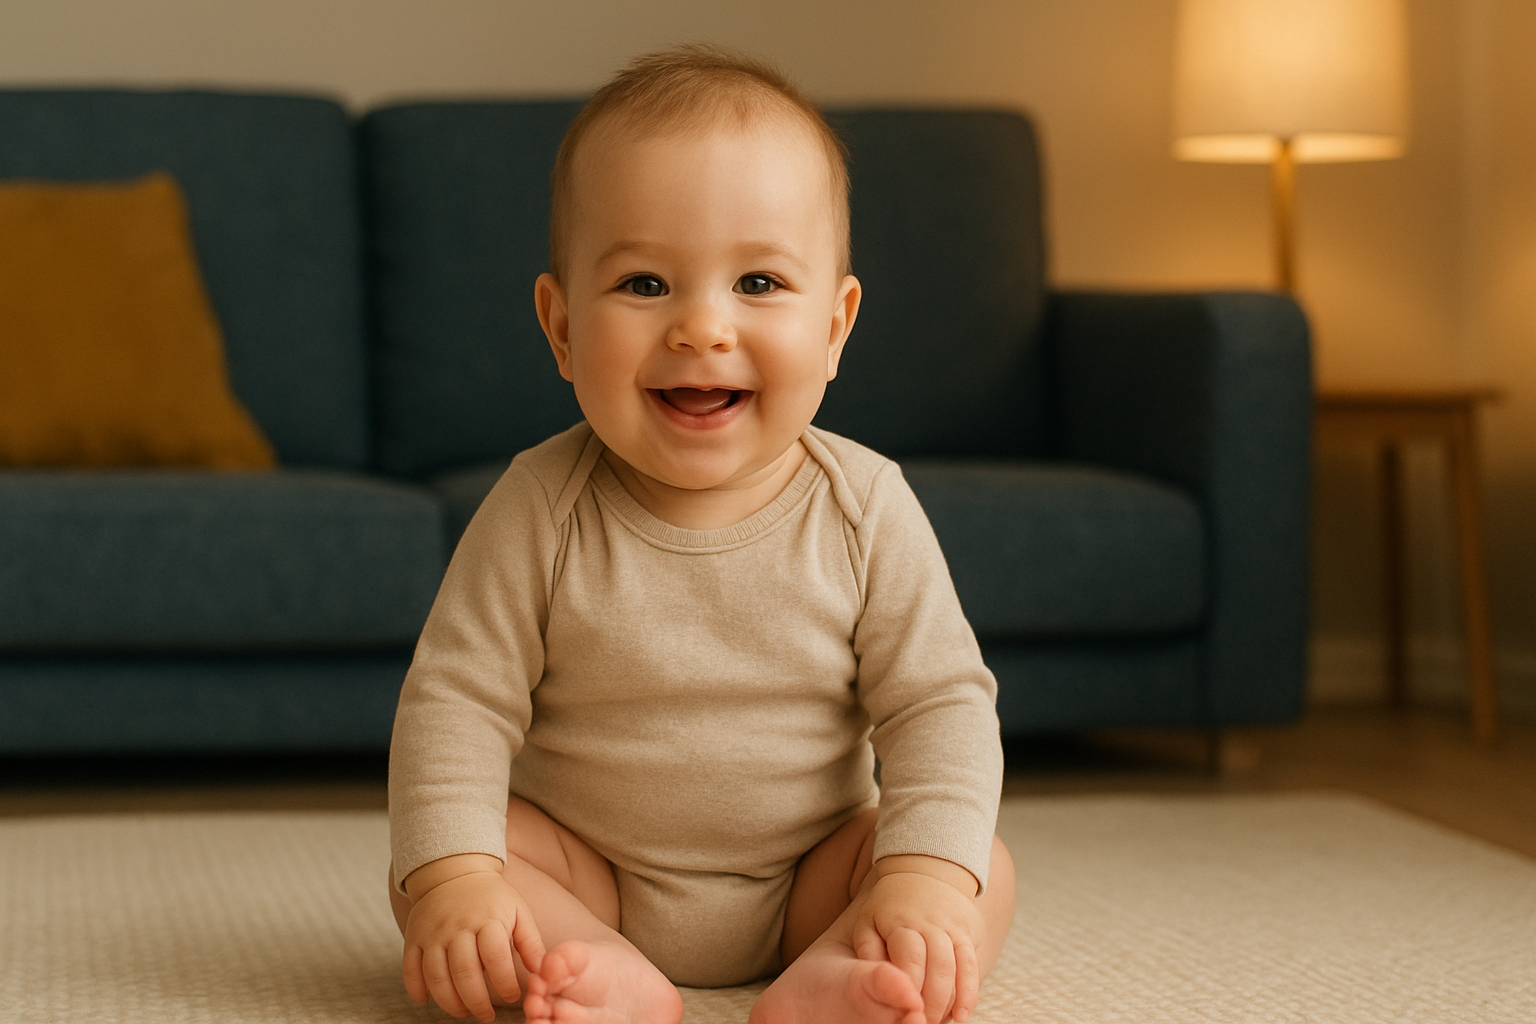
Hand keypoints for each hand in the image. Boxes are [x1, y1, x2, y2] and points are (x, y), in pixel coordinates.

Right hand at [401, 859, 546, 1021]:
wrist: (454, 869)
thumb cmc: (492, 897)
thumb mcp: (518, 911)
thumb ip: (531, 942)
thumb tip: (544, 972)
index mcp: (488, 919)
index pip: (496, 958)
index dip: (505, 984)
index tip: (513, 997)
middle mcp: (458, 927)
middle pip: (464, 972)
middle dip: (477, 1001)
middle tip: (487, 1016)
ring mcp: (433, 933)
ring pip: (436, 975)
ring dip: (449, 1002)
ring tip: (463, 1012)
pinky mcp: (414, 937)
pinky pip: (410, 968)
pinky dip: (416, 988)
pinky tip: (427, 1000)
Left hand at [850, 857, 984, 1023]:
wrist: (927, 868)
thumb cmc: (891, 905)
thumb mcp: (870, 920)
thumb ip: (869, 951)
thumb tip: (873, 981)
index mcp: (901, 922)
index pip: (908, 961)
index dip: (907, 991)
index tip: (902, 1013)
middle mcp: (930, 924)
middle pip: (935, 969)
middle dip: (929, 1003)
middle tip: (919, 1023)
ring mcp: (952, 927)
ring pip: (956, 968)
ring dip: (948, 1001)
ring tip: (937, 1023)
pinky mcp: (969, 932)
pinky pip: (972, 965)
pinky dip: (969, 992)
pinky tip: (962, 1015)